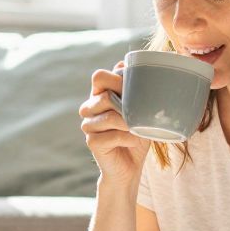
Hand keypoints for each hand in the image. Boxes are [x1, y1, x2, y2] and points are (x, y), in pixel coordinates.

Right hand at [80, 61, 152, 183]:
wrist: (130, 168)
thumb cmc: (137, 135)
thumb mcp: (140, 111)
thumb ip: (134, 91)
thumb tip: (125, 63)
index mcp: (100, 95)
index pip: (99, 77)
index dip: (116, 79)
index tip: (135, 88)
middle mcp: (90, 108)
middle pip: (103, 95)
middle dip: (125, 103)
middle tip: (140, 113)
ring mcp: (88, 126)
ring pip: (109, 116)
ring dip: (129, 123)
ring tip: (139, 128)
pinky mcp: (92, 142)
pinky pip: (112, 135)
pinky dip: (128, 138)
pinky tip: (134, 140)